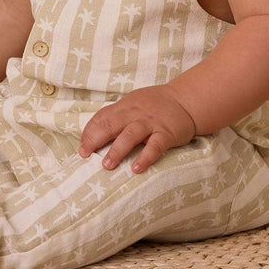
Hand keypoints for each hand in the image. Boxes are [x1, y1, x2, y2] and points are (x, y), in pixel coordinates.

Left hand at [78, 85, 196, 172]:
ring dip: (117, 150)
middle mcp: (135, 113)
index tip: (82, 148)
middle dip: (96, 139)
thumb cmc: (155, 105)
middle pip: (111, 124)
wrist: (186, 100)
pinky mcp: (166, 133)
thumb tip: (93, 133)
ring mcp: (151, 123)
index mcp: (125, 106)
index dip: (89, 132)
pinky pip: (155, 146)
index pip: (102, 117)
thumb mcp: (133, 104)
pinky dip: (145, 157)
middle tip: (86, 154)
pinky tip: (136, 168)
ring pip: (131, 135)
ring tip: (107, 165)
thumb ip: (116, 116)